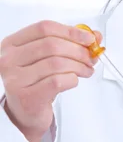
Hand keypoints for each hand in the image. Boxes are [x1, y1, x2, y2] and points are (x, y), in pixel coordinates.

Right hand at [0, 20, 101, 141]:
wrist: (25, 113)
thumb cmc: (36, 82)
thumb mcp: (48, 58)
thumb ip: (70, 43)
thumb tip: (95, 36)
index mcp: (12, 44)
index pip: (44, 28)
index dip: (71, 31)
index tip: (89, 38)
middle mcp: (9, 59)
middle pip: (52, 45)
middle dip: (78, 50)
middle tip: (91, 58)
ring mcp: (15, 79)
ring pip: (56, 63)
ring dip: (78, 66)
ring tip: (86, 70)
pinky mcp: (27, 97)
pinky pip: (57, 82)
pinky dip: (72, 79)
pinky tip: (73, 81)